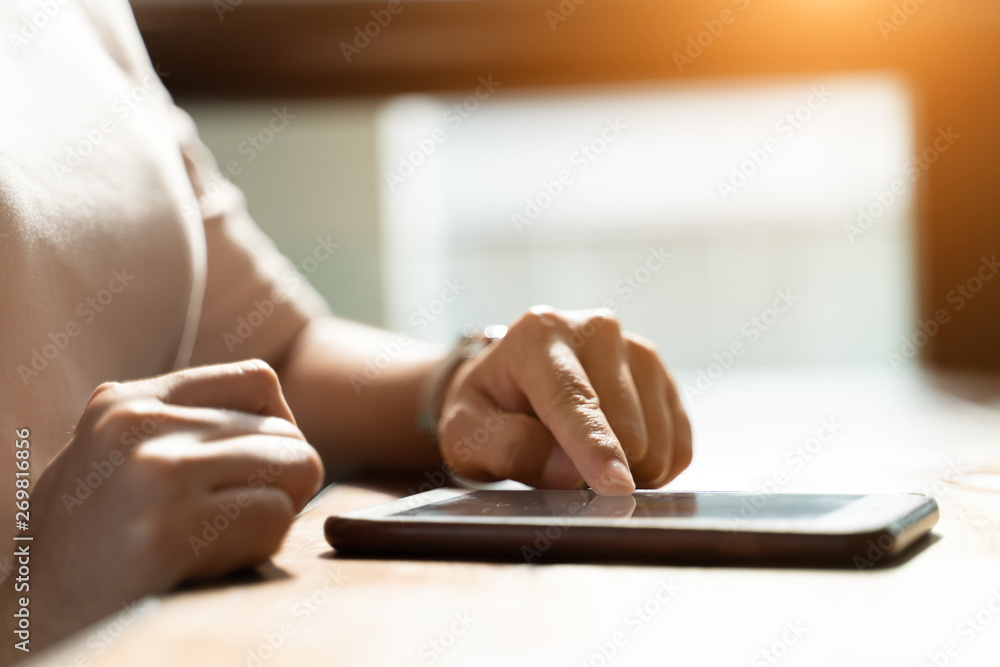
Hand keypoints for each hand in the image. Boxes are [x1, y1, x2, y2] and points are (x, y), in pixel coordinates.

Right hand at [26, 360, 322, 647]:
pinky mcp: (168, 530)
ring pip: (294, 467)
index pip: (259, 381)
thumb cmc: (91, 547)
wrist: (34, 621)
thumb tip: (280, 423)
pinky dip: (265, 546)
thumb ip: (183, 429)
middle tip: (238, 521)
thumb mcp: (117, 460)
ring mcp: (152, 473)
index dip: (276, 431)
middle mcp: (137, 424)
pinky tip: (214, 564)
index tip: (255, 472)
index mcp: (125, 402)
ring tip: (223, 541)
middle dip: (281, 482)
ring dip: (277, 514)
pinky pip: (276, 516)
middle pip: (284, 432)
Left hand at [437, 307, 691, 494]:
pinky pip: (679, 445)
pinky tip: (619, 459)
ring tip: (585, 458)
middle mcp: (598, 330)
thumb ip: (508, 448)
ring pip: (658, 441)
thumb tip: (568, 472)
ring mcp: (638, 350)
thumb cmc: (486, 410)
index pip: (572, 399)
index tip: (616, 485)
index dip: (594, 446)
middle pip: (625, 427)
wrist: (511, 385)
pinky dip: (654, 469)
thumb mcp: (468, 432)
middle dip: (600, 468)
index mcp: (540, 334)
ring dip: (628, 472)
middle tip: (560, 467)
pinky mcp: (664, 377)